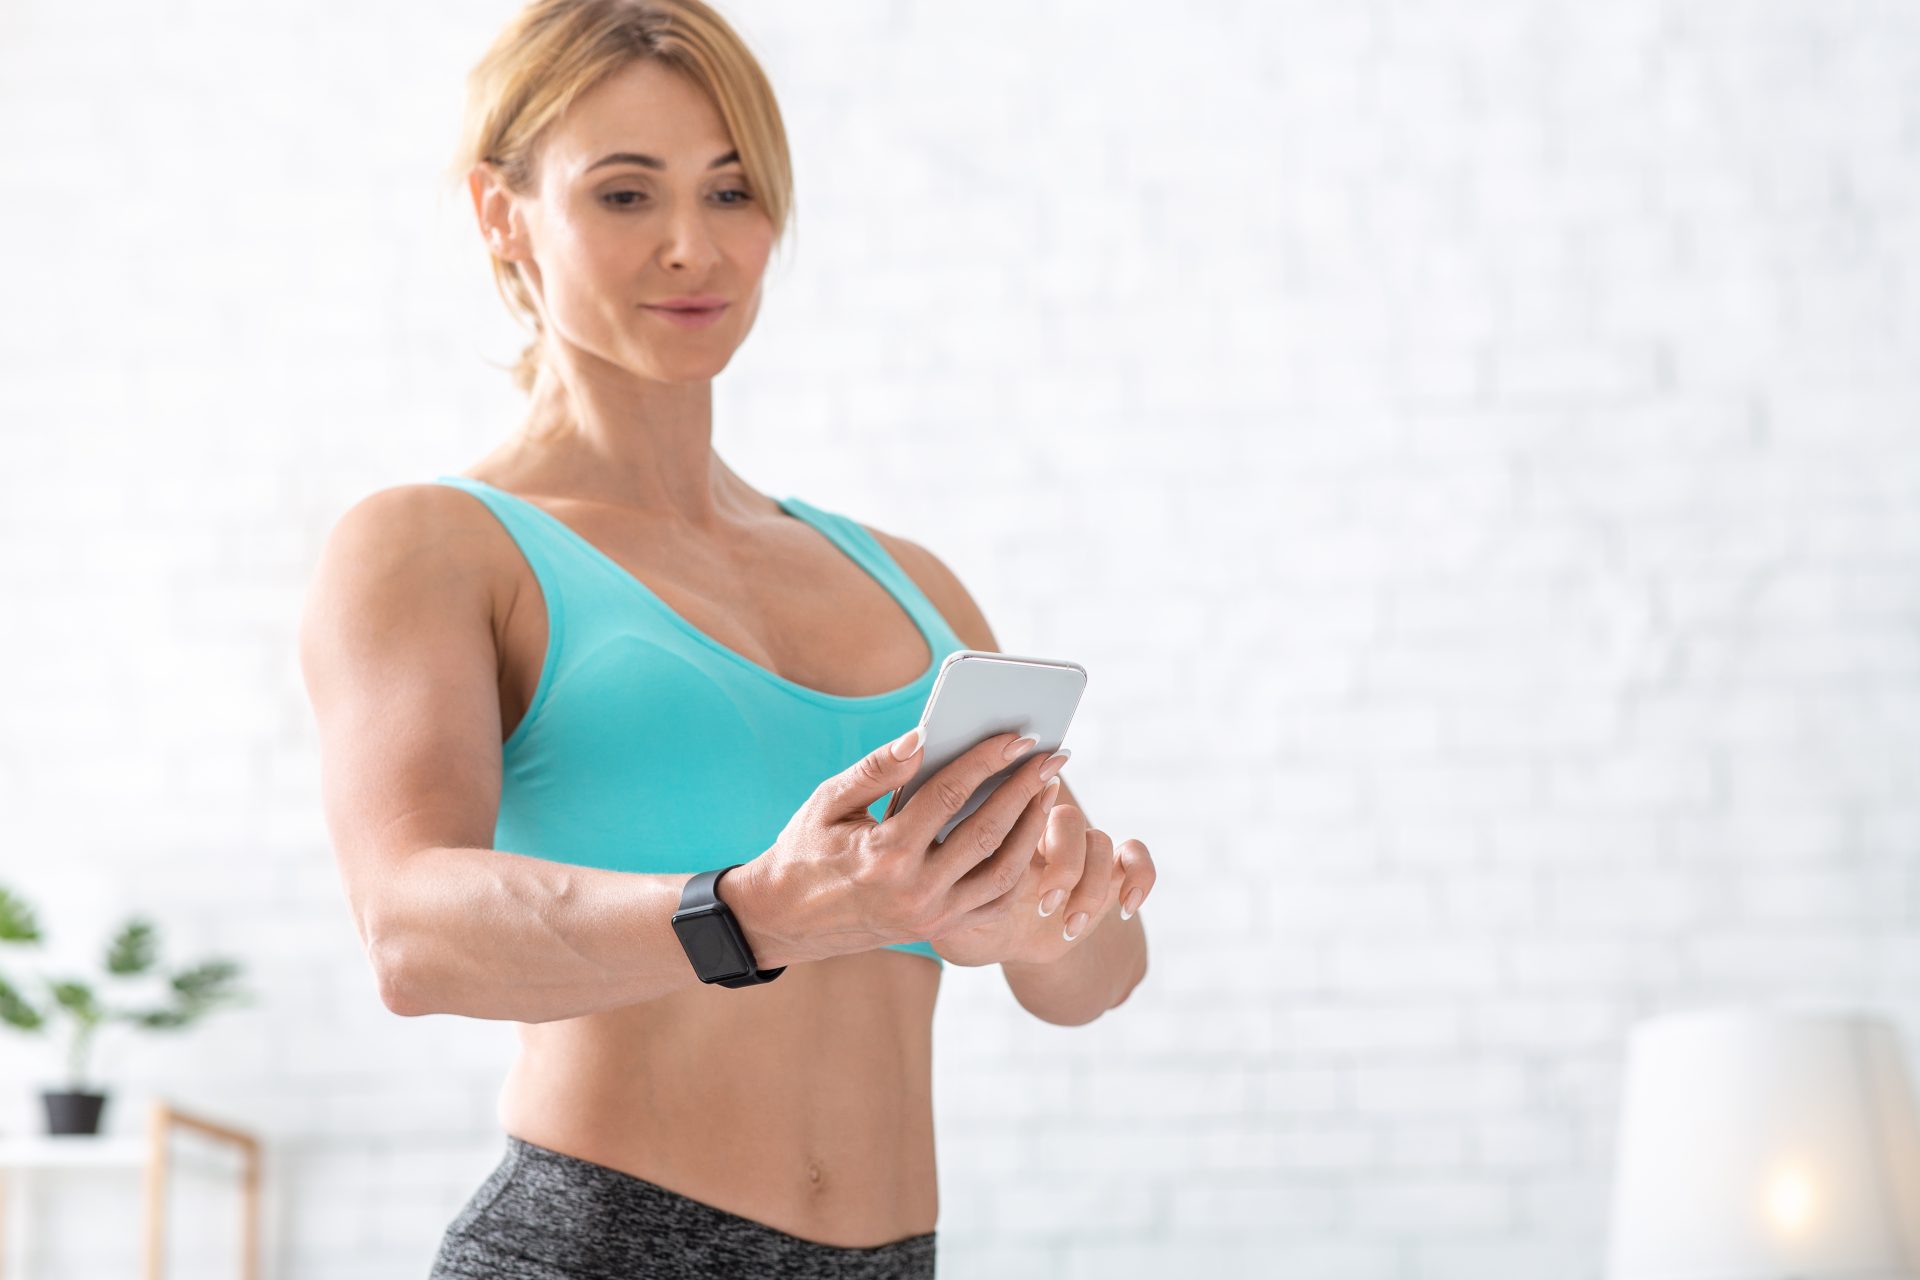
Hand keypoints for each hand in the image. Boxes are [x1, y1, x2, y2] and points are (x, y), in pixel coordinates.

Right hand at [739, 726, 1072, 967]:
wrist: (785, 920)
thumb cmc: (805, 851)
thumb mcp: (829, 802)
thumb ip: (877, 769)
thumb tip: (923, 736)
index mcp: (885, 854)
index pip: (950, 795)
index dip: (988, 761)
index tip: (1019, 735)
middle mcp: (915, 891)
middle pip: (987, 832)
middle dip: (1025, 789)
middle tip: (1054, 755)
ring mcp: (932, 918)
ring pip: (1002, 871)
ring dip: (1031, 827)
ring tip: (1049, 789)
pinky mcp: (940, 931)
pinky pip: (995, 902)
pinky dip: (1019, 868)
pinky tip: (1029, 834)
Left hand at [929, 792, 1155, 967]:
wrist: (996, 943)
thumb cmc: (959, 918)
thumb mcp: (940, 904)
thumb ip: (942, 879)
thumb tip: (940, 840)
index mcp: (1007, 825)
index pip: (1027, 798)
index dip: (1034, 797)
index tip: (1040, 800)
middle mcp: (1044, 832)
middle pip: (1068, 821)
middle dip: (1064, 861)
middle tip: (1046, 899)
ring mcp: (1078, 854)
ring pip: (1101, 843)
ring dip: (1090, 883)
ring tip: (1067, 921)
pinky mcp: (1107, 877)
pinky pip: (1136, 863)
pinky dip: (1140, 877)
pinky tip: (1125, 906)